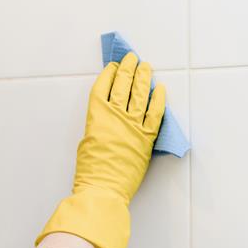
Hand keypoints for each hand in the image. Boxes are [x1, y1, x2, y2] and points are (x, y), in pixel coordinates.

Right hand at [75, 51, 165, 202]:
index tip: (113, 66)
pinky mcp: (147, 137)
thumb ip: (98, 125)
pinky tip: (160, 89)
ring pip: (139, 94)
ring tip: (145, 67)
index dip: (108, 74)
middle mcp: (115, 115)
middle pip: (122, 85)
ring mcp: (133, 125)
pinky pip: (156, 113)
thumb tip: (108, 119)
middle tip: (131, 58)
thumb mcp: (86, 141)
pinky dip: (159, 100)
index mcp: (96, 115)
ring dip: (143, 77)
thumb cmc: (90, 170)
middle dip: (127, 69)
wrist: (102, 188)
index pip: (102, 87)